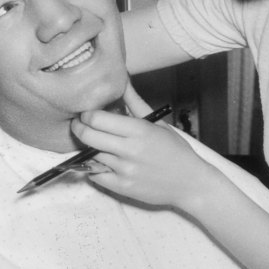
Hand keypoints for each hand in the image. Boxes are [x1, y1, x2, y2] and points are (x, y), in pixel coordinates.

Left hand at [70, 108, 220, 210]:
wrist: (189, 183)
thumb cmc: (176, 151)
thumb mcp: (158, 123)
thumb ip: (135, 102)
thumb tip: (122, 80)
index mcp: (139, 130)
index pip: (97, 118)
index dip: (86, 114)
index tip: (86, 113)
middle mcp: (130, 150)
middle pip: (88, 136)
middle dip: (78, 128)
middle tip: (79, 125)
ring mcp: (124, 171)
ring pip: (90, 155)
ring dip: (88, 148)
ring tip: (95, 143)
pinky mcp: (122, 187)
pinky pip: (94, 175)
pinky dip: (93, 167)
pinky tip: (101, 161)